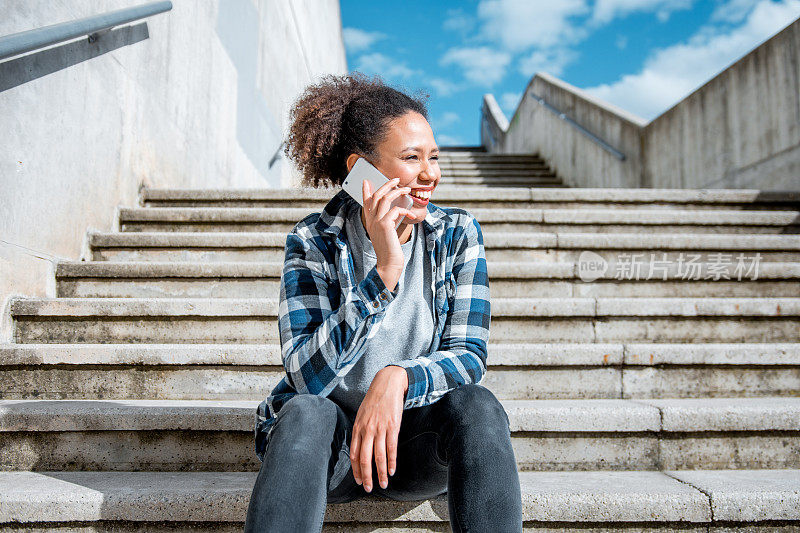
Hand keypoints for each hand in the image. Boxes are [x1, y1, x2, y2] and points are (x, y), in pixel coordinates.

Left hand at [350, 365, 408, 491]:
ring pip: (378, 456)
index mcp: (357, 428)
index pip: (354, 454)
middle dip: (366, 476)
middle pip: (365, 459)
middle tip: (368, 488)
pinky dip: (391, 461)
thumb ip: (360, 430)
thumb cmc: (374, 400)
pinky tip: (391, 471)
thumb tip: (359, 447)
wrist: (387, 384)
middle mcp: (366, 430)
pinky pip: (391, 448)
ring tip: (383, 484)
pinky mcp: (392, 427)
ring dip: (380, 473)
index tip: (358, 480)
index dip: (356, 469)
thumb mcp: (362, 414)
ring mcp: (379, 429)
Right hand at [362, 177, 412, 291]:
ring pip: (385, 198)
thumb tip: (395, 210)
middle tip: (396, 180)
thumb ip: (387, 222)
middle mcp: (371, 220)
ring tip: (407, 189)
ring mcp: (377, 222)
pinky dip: (405, 210)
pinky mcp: (385, 225)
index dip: (365, 190)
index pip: (365, 202)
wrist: (388, 263)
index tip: (366, 181)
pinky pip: (396, 210)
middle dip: (387, 185)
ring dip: (397, 191)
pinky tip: (411, 214)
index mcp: (370, 222)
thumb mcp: (385, 234)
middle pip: (377, 195)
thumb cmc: (390, 250)